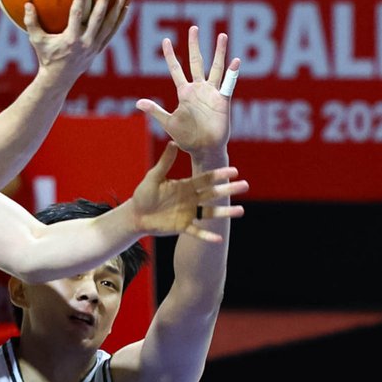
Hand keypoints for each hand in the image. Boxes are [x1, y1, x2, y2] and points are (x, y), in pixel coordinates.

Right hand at [25, 0, 127, 84]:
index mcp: (71, 39)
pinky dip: (118, 21)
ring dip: (117, 9)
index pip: (77, 15)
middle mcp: (85, 43)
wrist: (59, 79)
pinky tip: (124, 8)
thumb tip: (27, 3)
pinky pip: (111, 33)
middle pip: (98, 18)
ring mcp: (94, 46)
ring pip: (109, 25)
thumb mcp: (36, 41)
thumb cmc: (46, 58)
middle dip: (104, 0)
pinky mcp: (99, 49)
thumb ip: (31, 22)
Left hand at [127, 142, 246, 242]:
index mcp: (186, 185)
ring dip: (225, 212)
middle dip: (229, 190)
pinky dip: (207, 236)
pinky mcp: (183, 227)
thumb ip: (165, 162)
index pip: (206, 179)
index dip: (219, 175)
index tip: (234, 170)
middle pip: (213, 194)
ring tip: (241, 211)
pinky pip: (197, 232)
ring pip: (210, 212)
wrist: (136, 215)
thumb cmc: (144, 194)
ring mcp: (189, 214)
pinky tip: (218, 238)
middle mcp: (191, 199)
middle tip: (245, 185)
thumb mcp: (154, 177)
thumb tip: (173, 143)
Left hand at [136, 27, 237, 159]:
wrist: (204, 149)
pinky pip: (228, 84)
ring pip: (215, 67)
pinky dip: (232, 73)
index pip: (176, 69)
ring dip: (219, 52)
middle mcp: (198, 89)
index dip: (170, 55)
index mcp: (184, 92)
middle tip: (193, 28)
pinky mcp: (223, 100)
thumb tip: (138, 103)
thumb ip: (155, 111)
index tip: (166, 40)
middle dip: (194, 45)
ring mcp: (211, 93)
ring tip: (222, 35)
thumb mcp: (168, 123)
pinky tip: (236, 61)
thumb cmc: (186, 138)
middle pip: (196, 61)